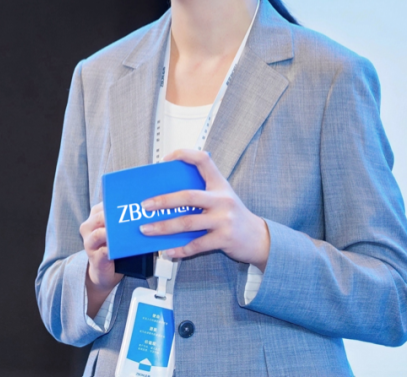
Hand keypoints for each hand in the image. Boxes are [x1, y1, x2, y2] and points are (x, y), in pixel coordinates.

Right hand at [79, 202, 122, 316]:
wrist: (103, 272)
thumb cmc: (113, 247)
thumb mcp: (117, 231)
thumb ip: (125, 219)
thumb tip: (148, 207)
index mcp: (95, 216)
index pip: (104, 203)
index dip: (118, 202)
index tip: (133, 202)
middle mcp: (89, 227)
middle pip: (100, 216)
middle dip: (116, 216)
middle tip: (131, 216)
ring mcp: (89, 243)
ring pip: (99, 233)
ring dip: (114, 232)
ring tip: (126, 231)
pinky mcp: (94, 257)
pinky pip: (104, 251)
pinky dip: (114, 249)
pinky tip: (123, 248)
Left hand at [139, 149, 270, 268]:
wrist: (260, 239)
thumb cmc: (235, 217)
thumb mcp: (223, 198)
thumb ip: (202, 194)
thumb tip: (167, 197)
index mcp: (220, 185)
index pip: (202, 160)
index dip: (183, 155)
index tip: (165, 160)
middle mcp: (222, 199)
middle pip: (188, 196)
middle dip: (163, 200)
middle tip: (146, 205)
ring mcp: (223, 219)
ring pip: (187, 222)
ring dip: (164, 227)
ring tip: (147, 229)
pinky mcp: (224, 238)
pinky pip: (196, 244)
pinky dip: (180, 249)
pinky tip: (169, 251)